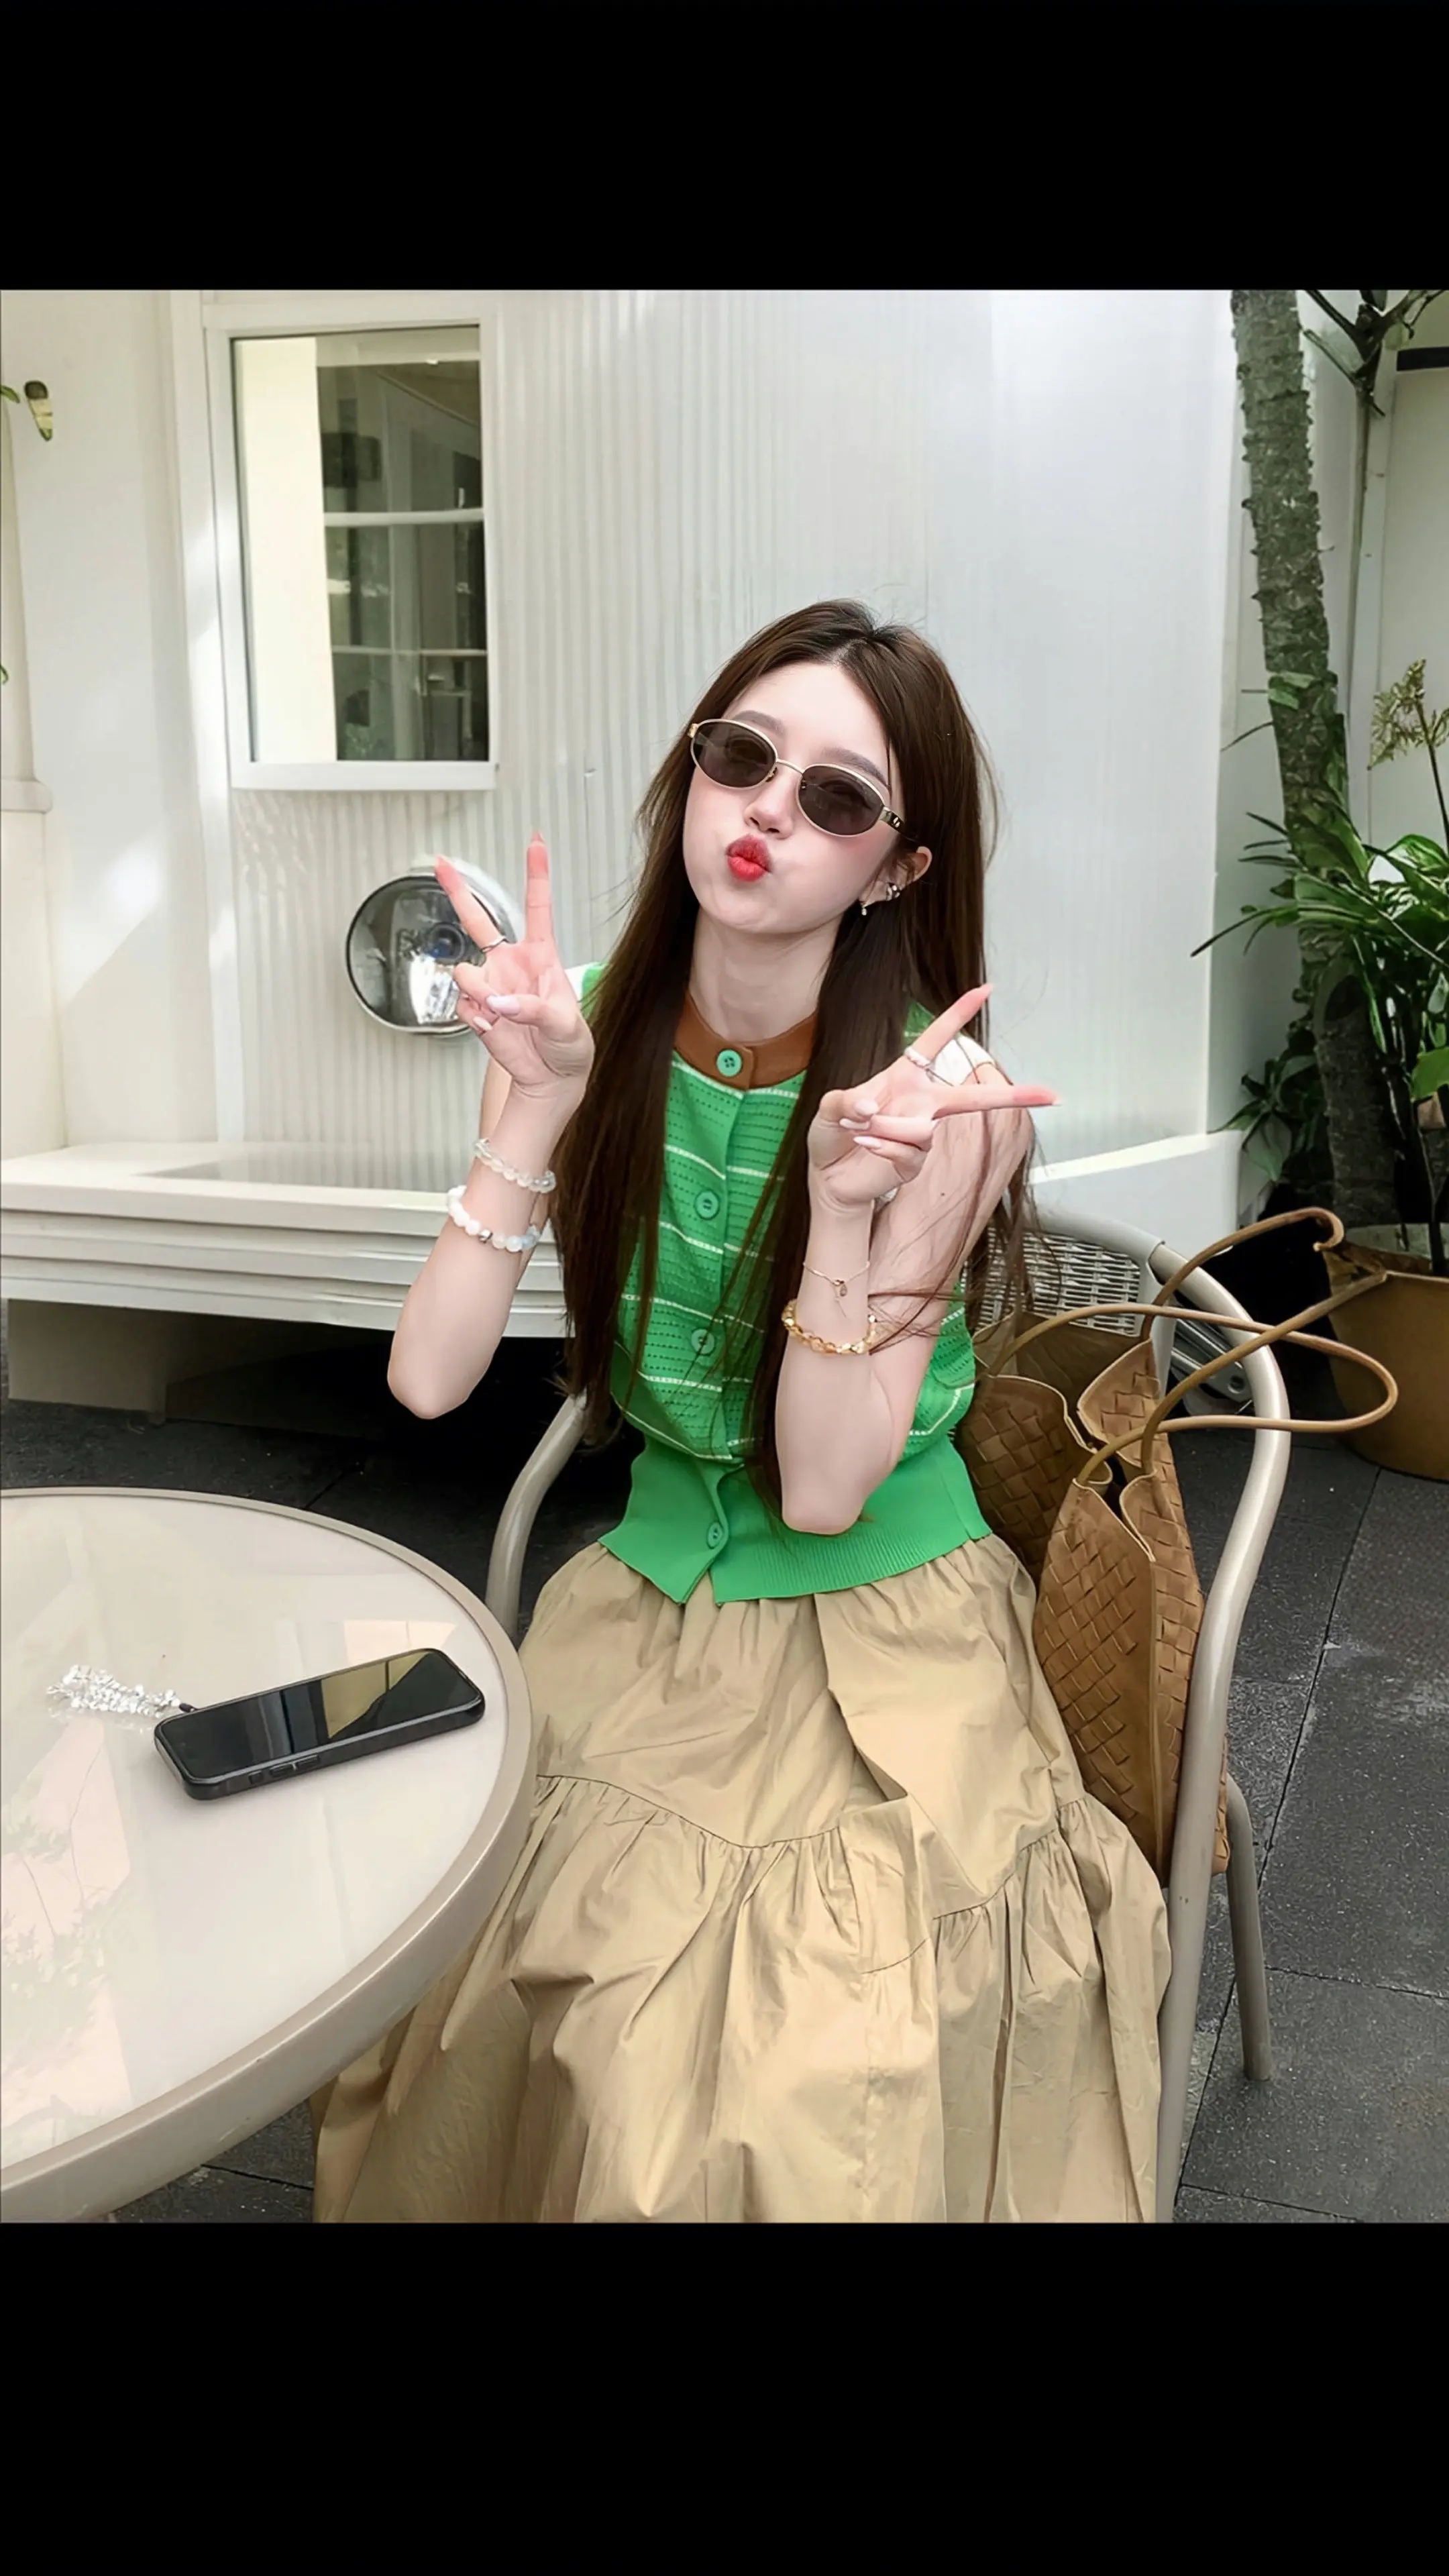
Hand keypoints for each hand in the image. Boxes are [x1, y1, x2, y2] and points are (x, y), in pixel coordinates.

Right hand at [437, 838, 594, 1103]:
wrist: (552, 1077)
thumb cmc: (570, 1044)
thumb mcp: (565, 1024)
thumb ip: (533, 1009)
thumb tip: (498, 1003)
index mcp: (541, 957)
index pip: (537, 908)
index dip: (536, 874)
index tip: (535, 842)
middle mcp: (511, 965)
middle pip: (478, 920)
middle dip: (458, 891)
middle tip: (441, 863)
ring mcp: (491, 986)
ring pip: (465, 973)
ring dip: (480, 993)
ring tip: (502, 1014)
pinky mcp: (477, 1009)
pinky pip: (464, 1005)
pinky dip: (477, 1019)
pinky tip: (494, 1028)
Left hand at [807, 985, 1056, 1212]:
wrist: (829, 1178)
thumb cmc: (833, 1136)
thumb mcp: (831, 1107)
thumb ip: (847, 1100)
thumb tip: (872, 1107)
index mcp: (906, 1078)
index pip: (936, 1039)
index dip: (959, 1013)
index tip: (985, 990)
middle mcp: (921, 1104)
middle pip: (974, 1097)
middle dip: (1015, 1096)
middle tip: (1049, 1095)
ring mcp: (922, 1134)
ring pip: (921, 1127)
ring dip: (883, 1128)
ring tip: (860, 1131)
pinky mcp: (915, 1162)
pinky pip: (908, 1150)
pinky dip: (881, 1147)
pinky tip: (866, 1146)